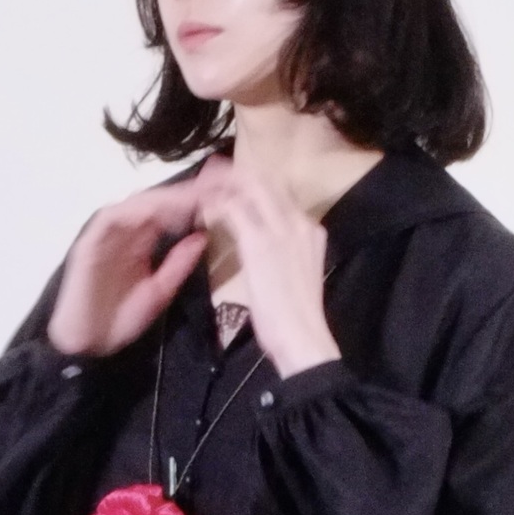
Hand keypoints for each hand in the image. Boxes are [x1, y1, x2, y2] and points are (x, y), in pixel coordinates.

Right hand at [46, 181, 209, 356]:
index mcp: (142, 240)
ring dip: (165, 198)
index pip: (170, 212)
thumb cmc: (120, 320)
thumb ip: (179, 264)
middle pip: (156, 201)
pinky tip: (160, 211)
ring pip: (137, 204)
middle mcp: (125, 231)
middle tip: (214, 183)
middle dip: (185, 191)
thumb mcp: (160, 291)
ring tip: (193, 196)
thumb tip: (203, 235)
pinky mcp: (90, 240)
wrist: (88, 344)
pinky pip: (114, 217)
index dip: (195, 201)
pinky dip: (137, 211)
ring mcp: (107, 233)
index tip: (224, 193)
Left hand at [192, 158, 340, 378]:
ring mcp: (281, 230)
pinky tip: (203, 209)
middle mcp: (299, 223)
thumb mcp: (298, 278)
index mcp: (311, 232)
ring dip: (225, 184)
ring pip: (251, 187)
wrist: (303, 339)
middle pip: (267, 182)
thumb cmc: (297, 321)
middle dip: (238, 175)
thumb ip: (288, 257)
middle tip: (212, 176)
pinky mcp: (260, 242)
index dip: (255, 186)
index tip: (234, 187)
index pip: (282, 194)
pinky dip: (217, 204)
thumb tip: (269, 251)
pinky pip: (234, 209)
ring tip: (203, 186)